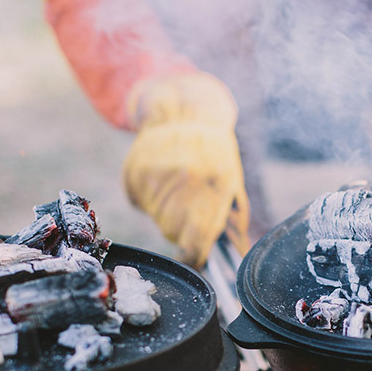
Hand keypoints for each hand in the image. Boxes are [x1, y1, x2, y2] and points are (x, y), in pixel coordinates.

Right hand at [122, 72, 249, 267]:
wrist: (182, 112)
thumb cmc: (215, 153)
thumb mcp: (233, 182)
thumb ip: (235, 222)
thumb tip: (238, 257)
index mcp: (213, 182)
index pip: (197, 236)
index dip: (194, 254)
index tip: (194, 258)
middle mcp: (182, 177)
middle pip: (172, 231)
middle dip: (182, 228)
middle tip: (189, 208)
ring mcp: (154, 173)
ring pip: (155, 218)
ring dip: (166, 211)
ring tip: (177, 188)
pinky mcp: (133, 171)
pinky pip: (139, 203)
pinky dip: (149, 198)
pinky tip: (161, 179)